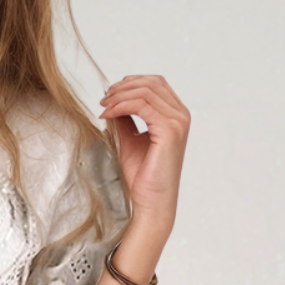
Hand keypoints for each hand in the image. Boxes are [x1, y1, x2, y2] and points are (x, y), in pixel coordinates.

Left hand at [99, 74, 189, 228]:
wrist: (151, 201)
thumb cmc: (143, 176)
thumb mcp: (130, 140)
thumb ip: (125, 119)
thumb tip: (113, 101)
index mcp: (175, 115)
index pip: (155, 84)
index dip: (131, 83)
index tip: (109, 94)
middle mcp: (180, 115)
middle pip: (151, 83)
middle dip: (123, 87)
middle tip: (104, 99)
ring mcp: (177, 122)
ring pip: (145, 92)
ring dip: (119, 96)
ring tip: (103, 108)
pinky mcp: (169, 130)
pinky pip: (141, 105)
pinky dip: (121, 106)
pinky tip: (108, 115)